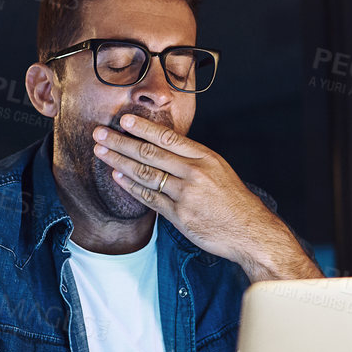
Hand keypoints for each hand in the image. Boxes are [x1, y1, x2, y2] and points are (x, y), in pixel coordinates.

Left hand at [92, 114, 321, 281]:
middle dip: (121, 142)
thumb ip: (192, 159)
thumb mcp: (219, 170)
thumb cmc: (234, 201)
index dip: (143, 128)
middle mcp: (195, 173)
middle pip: (150, 153)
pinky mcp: (179, 216)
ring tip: (101, 152)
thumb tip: (163, 148)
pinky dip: (131, 186)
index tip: (123, 120)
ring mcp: (186, 195)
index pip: (168, 138)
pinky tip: (117, 177)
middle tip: (99, 133)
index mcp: (206, 158)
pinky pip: (149, 198)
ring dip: (119, 162)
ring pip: (145, 174)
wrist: (251, 232)